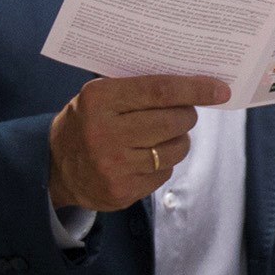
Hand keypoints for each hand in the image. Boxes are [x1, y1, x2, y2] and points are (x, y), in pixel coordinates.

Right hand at [48, 75, 227, 212]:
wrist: (54, 167)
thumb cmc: (87, 122)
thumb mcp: (100, 96)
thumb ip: (137, 88)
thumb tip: (192, 84)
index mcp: (99, 100)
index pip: (160, 91)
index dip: (195, 90)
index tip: (220, 90)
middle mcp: (104, 133)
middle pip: (172, 121)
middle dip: (187, 116)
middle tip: (183, 114)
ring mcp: (113, 165)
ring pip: (174, 150)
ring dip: (178, 141)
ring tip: (163, 137)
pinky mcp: (121, 191)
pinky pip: (164, 173)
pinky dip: (163, 163)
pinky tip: (146, 158)